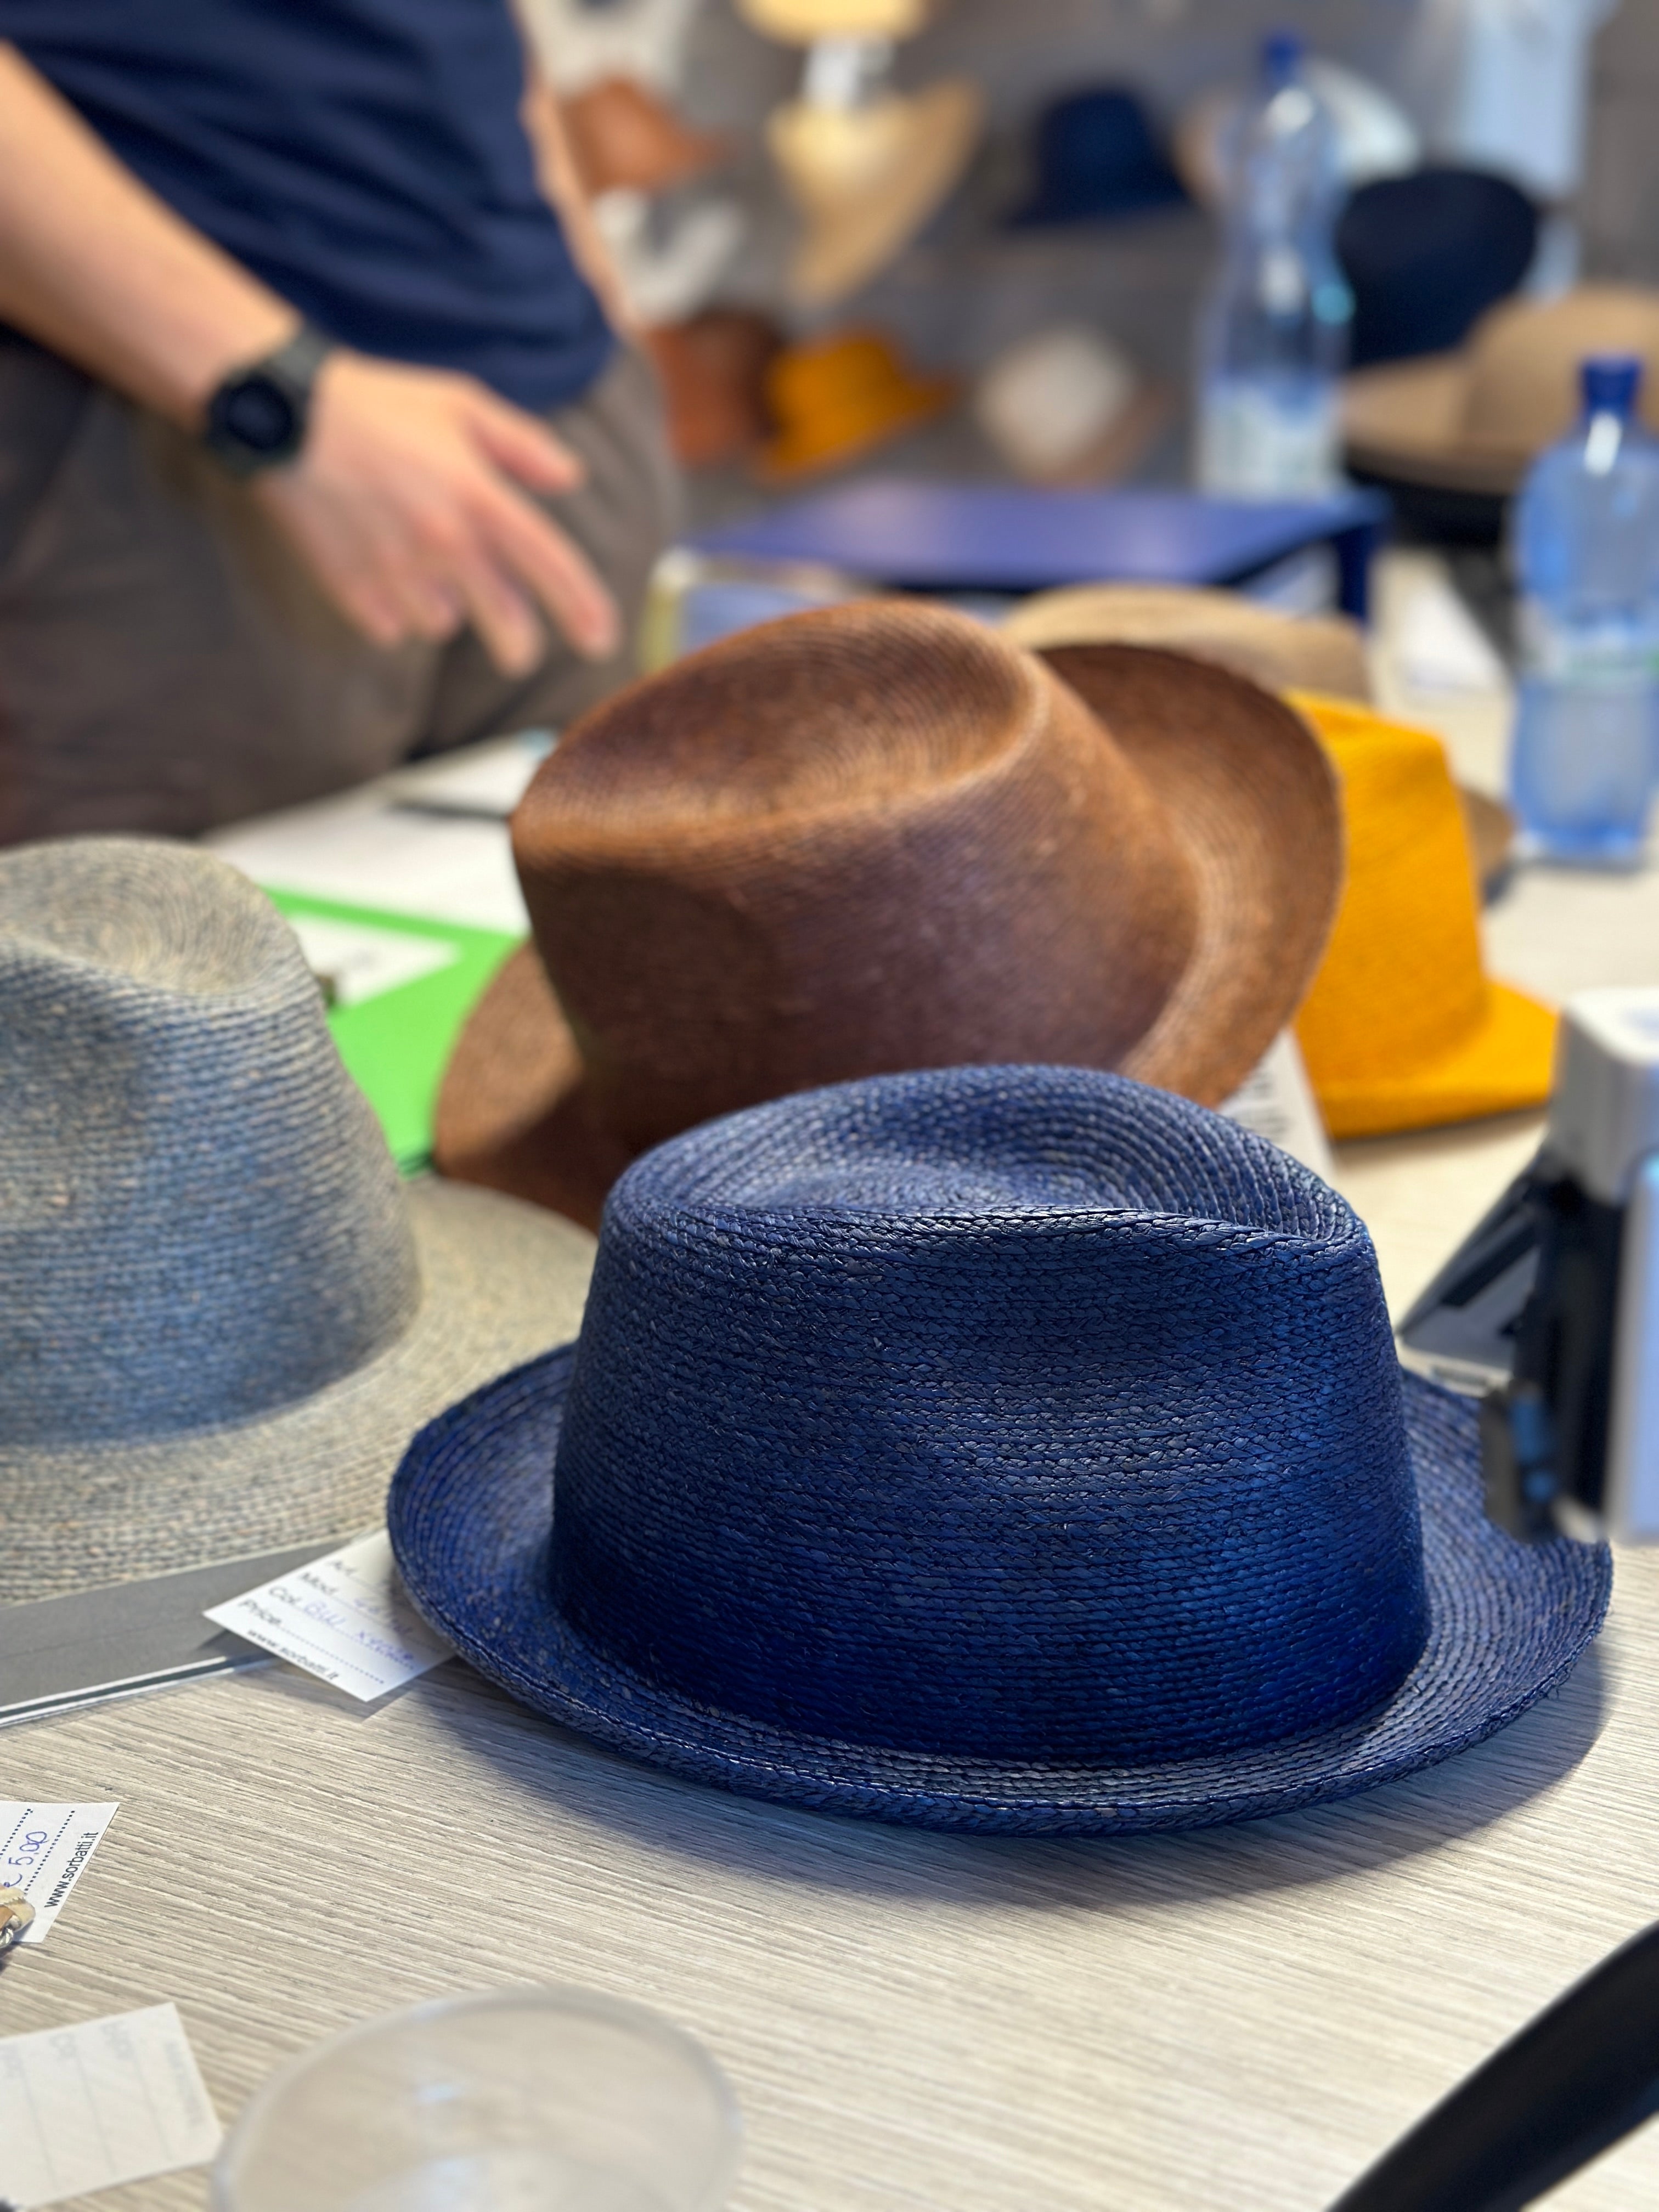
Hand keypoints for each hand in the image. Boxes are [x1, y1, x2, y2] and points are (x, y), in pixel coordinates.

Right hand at [253, 351, 619, 674]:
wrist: (282, 412)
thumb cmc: (377, 402)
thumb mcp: (459, 403)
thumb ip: (522, 445)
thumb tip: (572, 477)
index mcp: (479, 494)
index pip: (548, 562)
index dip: (581, 605)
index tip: (601, 640)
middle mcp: (444, 539)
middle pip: (505, 621)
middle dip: (518, 645)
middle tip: (517, 652)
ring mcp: (396, 568)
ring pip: (442, 622)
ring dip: (441, 607)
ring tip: (414, 561)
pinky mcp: (350, 586)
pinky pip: (391, 627)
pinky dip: (391, 610)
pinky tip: (375, 569)